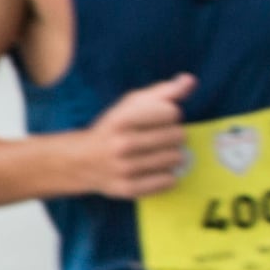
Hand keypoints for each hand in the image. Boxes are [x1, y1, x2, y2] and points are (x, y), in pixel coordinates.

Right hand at [80, 72, 195, 200]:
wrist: (79, 161)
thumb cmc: (112, 129)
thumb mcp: (130, 105)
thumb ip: (162, 92)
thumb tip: (190, 80)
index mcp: (121, 119)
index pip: (171, 112)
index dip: (168, 114)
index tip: (156, 119)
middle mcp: (121, 144)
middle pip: (177, 135)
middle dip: (171, 135)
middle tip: (156, 138)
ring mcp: (124, 169)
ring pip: (176, 159)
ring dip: (170, 155)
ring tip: (155, 154)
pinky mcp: (128, 189)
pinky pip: (169, 181)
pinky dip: (166, 176)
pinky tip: (153, 170)